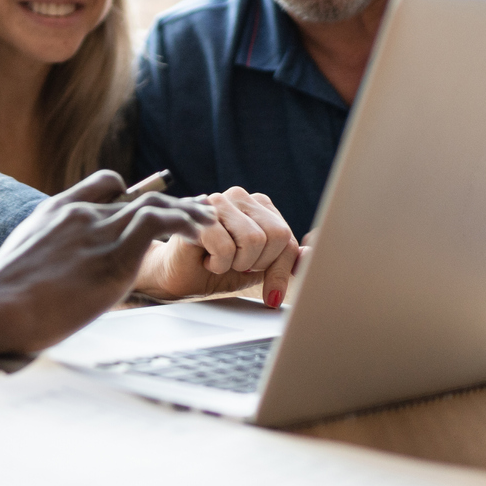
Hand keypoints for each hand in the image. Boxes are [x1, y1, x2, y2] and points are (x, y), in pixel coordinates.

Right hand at [0, 171, 215, 357]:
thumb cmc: (0, 302)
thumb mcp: (23, 265)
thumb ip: (49, 260)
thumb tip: (58, 283)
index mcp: (56, 211)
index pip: (104, 184)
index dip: (132, 193)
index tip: (152, 208)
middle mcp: (80, 214)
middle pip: (137, 196)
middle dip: (171, 204)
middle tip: (195, 213)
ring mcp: (96, 232)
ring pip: (154, 205)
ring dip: (186, 212)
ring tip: (207, 223)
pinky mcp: (112, 256)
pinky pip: (157, 224)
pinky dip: (183, 223)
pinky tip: (198, 234)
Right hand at [132, 186, 299, 305]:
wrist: (175, 275)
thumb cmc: (216, 268)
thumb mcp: (258, 269)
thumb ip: (284, 261)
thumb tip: (310, 256)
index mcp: (259, 204)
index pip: (288, 237)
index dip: (280, 270)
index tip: (268, 289)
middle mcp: (239, 196)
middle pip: (276, 236)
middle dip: (258, 264)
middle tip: (236, 265)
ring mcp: (217, 202)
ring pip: (253, 240)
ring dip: (236, 263)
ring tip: (220, 261)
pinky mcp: (197, 216)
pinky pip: (226, 247)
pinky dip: (219, 264)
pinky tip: (206, 259)